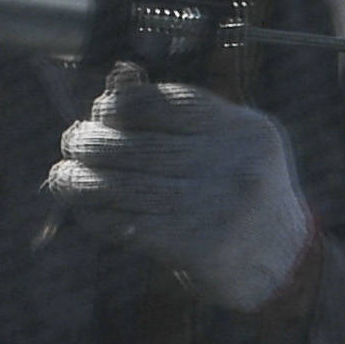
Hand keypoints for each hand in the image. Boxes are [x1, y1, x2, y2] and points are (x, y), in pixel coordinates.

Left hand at [48, 68, 312, 308]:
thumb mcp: (227, 146)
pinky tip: (84, 210)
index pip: (173, 104)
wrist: (281, 264)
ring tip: (63, 176)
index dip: (125, 104)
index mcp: (246, 131)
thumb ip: (179, 117)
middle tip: (71, 142)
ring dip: (85, 181)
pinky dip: (99, 216)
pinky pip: (133, 226)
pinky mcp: (201, 249)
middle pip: (145, 147)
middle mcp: (238, 167)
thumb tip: (117, 79)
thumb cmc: (239, 194)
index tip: (99, 110)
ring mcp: (221, 210)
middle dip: (96, 143)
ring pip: (131, 187)